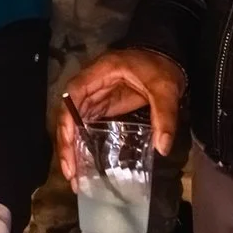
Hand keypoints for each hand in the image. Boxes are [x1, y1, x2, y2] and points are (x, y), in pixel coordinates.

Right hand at [56, 50, 184, 184]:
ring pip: (74, 124)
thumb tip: (162, 148)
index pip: (72, 95)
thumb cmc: (161, 66)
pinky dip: (83, 145)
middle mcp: (91, 85)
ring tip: (74, 177)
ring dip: (72, 148)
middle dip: (66, 144)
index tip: (69, 144)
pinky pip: (86, 127)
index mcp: (100, 73)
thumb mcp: (165, 89)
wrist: (166, 56)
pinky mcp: (103, 107)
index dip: (66, 119)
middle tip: (70, 173)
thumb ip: (164, 116)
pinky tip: (84, 165)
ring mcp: (95, 97)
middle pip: (68, 114)